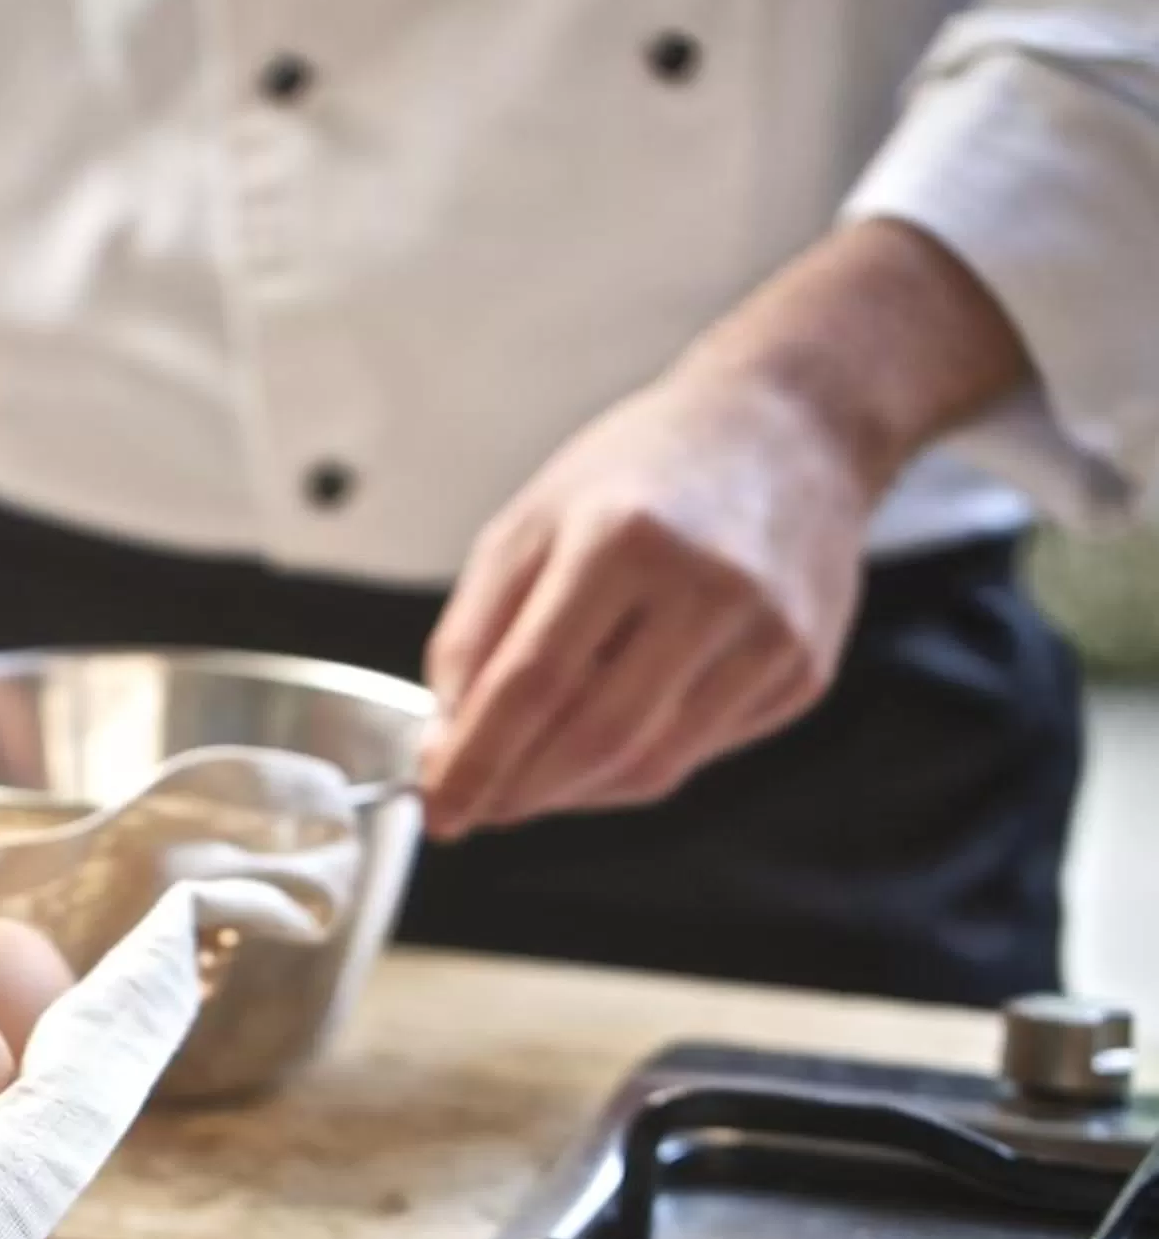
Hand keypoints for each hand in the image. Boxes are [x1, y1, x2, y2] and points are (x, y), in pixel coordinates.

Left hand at [417, 217, 1031, 839]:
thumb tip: (444, 743)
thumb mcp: (529, 524)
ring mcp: (769, 633)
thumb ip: (472, 634)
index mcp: (625, 537)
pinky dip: (632, 768)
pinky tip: (602, 739)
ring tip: (528, 777)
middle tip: (475, 805)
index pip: (534, 682)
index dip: (477, 760)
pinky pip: (698, 753)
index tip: (437, 808)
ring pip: (651, 766)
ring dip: (572, 793)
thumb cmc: (643, 474)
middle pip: (596, 737)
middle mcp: (709, 586)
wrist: (789, 430)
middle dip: (520, 791)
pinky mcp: (801, 669)